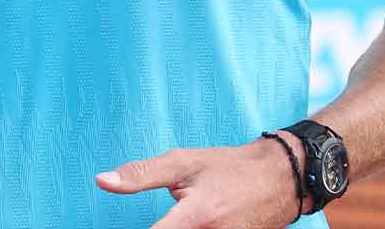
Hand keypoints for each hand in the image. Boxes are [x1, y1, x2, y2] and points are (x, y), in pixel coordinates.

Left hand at [96, 139, 302, 227]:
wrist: (282, 178)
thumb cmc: (228, 167)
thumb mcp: (182, 162)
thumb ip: (140, 175)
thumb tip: (103, 181)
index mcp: (196, 215)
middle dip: (165, 227)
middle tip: (177, 206)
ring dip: (181, 226)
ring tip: (196, 208)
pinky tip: (203, 219)